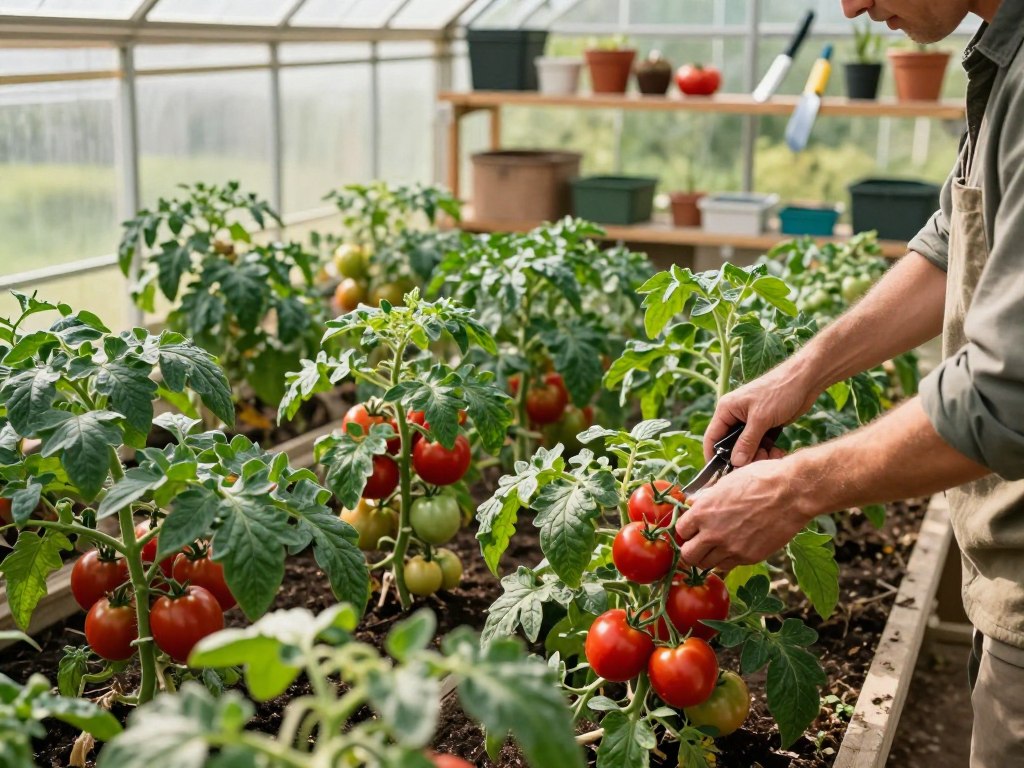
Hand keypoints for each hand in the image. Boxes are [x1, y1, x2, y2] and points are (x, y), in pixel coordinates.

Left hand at [674, 458, 816, 570]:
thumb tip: (693, 503)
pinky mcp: (749, 557)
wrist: (791, 493)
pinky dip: (728, 559)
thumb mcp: (726, 482)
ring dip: (709, 557)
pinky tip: (735, 547)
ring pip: (707, 565)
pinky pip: (729, 565)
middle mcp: (713, 533)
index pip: (680, 530)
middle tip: (699, 544)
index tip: (692, 528)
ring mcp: (731, 548)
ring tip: (717, 547)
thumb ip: (706, 498)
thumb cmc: (760, 480)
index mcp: (703, 512)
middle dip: (691, 550)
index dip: (686, 530)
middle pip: (688, 555)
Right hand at [704, 362, 819, 465]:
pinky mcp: (765, 426)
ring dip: (758, 455)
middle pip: (731, 446)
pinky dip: (768, 451)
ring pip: (747, 448)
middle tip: (756, 465)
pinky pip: (761, 445)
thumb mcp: (760, 418)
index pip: (712, 437)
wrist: (805, 380)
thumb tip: (735, 463)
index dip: (713, 456)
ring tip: (772, 455)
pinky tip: (778, 452)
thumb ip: (747, 442)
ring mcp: (751, 422)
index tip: (718, 475)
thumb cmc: (779, 391)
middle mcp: (735, 416)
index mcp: (726, 409)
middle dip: (742, 458)